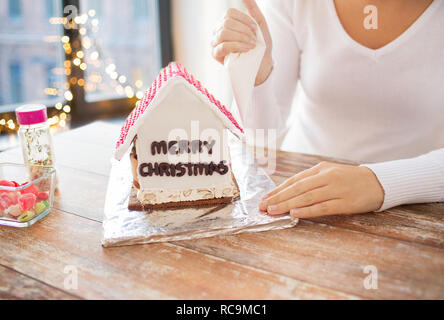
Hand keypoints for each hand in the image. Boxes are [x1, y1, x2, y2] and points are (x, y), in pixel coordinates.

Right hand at [211, 0, 273, 85]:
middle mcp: (218, 31)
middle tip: (254, 40)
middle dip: (244, 30)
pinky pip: (223, 46)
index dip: (244, 19)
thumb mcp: (259, 24)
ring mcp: (215, 42)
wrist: (262, 65)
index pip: (229, 13)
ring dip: (241, 38)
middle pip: (226, 22)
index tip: (255, 29)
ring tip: (252, 45)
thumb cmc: (260, 45)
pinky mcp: (215, 55)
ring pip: (223, 33)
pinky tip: (246, 49)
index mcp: (226, 22)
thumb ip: (252, 8)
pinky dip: (237, 46)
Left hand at [259, 162, 384, 217]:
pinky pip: (322, 207)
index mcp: (321, 169)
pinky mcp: (345, 202)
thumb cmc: (350, 179)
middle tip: (263, 206)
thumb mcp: (330, 172)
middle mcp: (327, 177)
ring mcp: (336, 189)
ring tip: (273, 211)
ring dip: (287, 204)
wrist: (378, 182)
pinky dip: (307, 210)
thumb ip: (311, 180)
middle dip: (278, 198)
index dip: (278, 190)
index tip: (265, 198)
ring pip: (307, 197)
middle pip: (297, 188)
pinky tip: (294, 213)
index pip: (295, 180)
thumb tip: (288, 191)